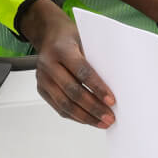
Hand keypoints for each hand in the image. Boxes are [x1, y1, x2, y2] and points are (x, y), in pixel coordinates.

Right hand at [21, 0, 113, 126]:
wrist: (49, 36)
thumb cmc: (71, 38)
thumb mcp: (85, 41)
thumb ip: (96, 60)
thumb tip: (115, 85)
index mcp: (61, 49)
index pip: (82, 72)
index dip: (97, 88)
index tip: (111, 101)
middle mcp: (48, 64)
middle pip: (72, 92)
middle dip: (93, 107)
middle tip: (109, 117)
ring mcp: (43, 78)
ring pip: (64, 104)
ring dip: (85, 117)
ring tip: (102, 122)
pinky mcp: (42, 89)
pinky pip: (59, 108)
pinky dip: (75, 116)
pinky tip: (89, 120)